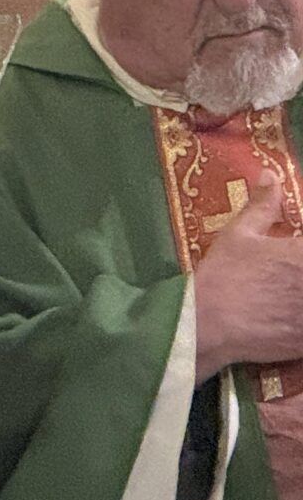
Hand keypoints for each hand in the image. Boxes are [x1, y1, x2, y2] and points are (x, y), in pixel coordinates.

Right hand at [194, 169, 302, 377]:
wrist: (206, 324)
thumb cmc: (223, 275)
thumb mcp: (238, 235)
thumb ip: (262, 206)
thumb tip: (271, 175)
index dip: (300, 250)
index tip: (293, 253)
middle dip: (300, 270)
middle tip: (290, 274)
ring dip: (300, 292)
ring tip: (289, 295)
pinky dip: (300, 320)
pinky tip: (288, 316)